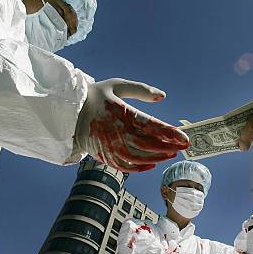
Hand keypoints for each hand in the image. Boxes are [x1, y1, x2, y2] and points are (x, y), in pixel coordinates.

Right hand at [74, 78, 189, 171]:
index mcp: (121, 112)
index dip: (170, 133)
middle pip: (148, 144)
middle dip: (168, 147)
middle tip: (182, 147)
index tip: (185, 137)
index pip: (151, 125)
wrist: (68, 112)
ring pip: (138, 157)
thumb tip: (163, 96)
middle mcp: (116, 131)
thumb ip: (141, 89)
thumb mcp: (117, 85)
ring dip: (157, 157)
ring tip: (170, 154)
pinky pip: (125, 166)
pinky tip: (152, 164)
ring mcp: (109, 146)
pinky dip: (140, 167)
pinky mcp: (103, 156)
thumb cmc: (96, 95)